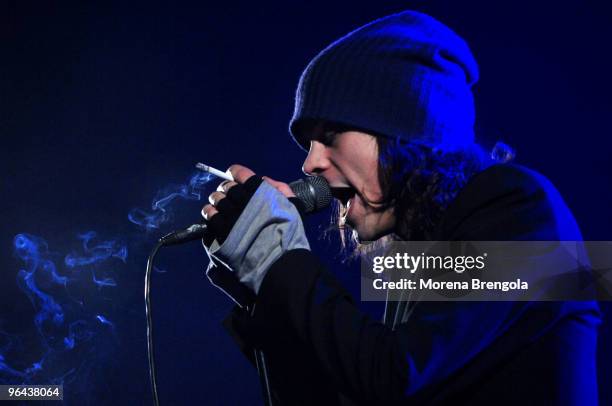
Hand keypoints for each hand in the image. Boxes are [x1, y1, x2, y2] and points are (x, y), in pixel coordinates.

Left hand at [201, 164, 310, 294]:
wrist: (279, 263)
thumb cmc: (289, 235)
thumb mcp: (293, 207)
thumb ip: (281, 189)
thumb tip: (265, 180)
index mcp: (258, 191)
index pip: (240, 173)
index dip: (235, 173)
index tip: (233, 176)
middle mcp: (241, 202)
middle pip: (225, 187)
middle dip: (226, 189)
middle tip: (227, 195)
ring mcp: (228, 219)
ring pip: (214, 203)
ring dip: (215, 203)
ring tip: (218, 208)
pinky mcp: (220, 235)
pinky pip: (209, 221)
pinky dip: (210, 218)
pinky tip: (214, 221)